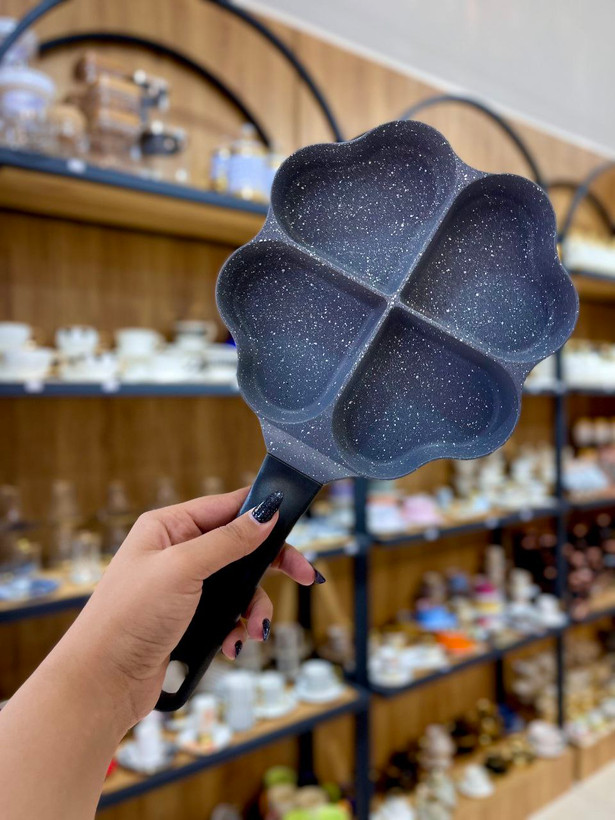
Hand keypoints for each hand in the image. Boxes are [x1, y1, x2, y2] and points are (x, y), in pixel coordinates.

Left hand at [62, 488, 317, 730]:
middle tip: (305, 575)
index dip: (261, 513)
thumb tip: (265, 513)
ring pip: (238, 585)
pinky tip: (233, 644)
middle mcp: (175, 551)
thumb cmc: (128, 618)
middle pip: (240, 547)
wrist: (102, 682)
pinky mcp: (186, 617)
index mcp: (168, 527)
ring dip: (253, 606)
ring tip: (253, 630)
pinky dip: (237, 627)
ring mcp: (181, 586)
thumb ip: (228, 541)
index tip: (293, 520)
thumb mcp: (182, 570)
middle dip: (271, 566)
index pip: (226, 507)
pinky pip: (227, 612)